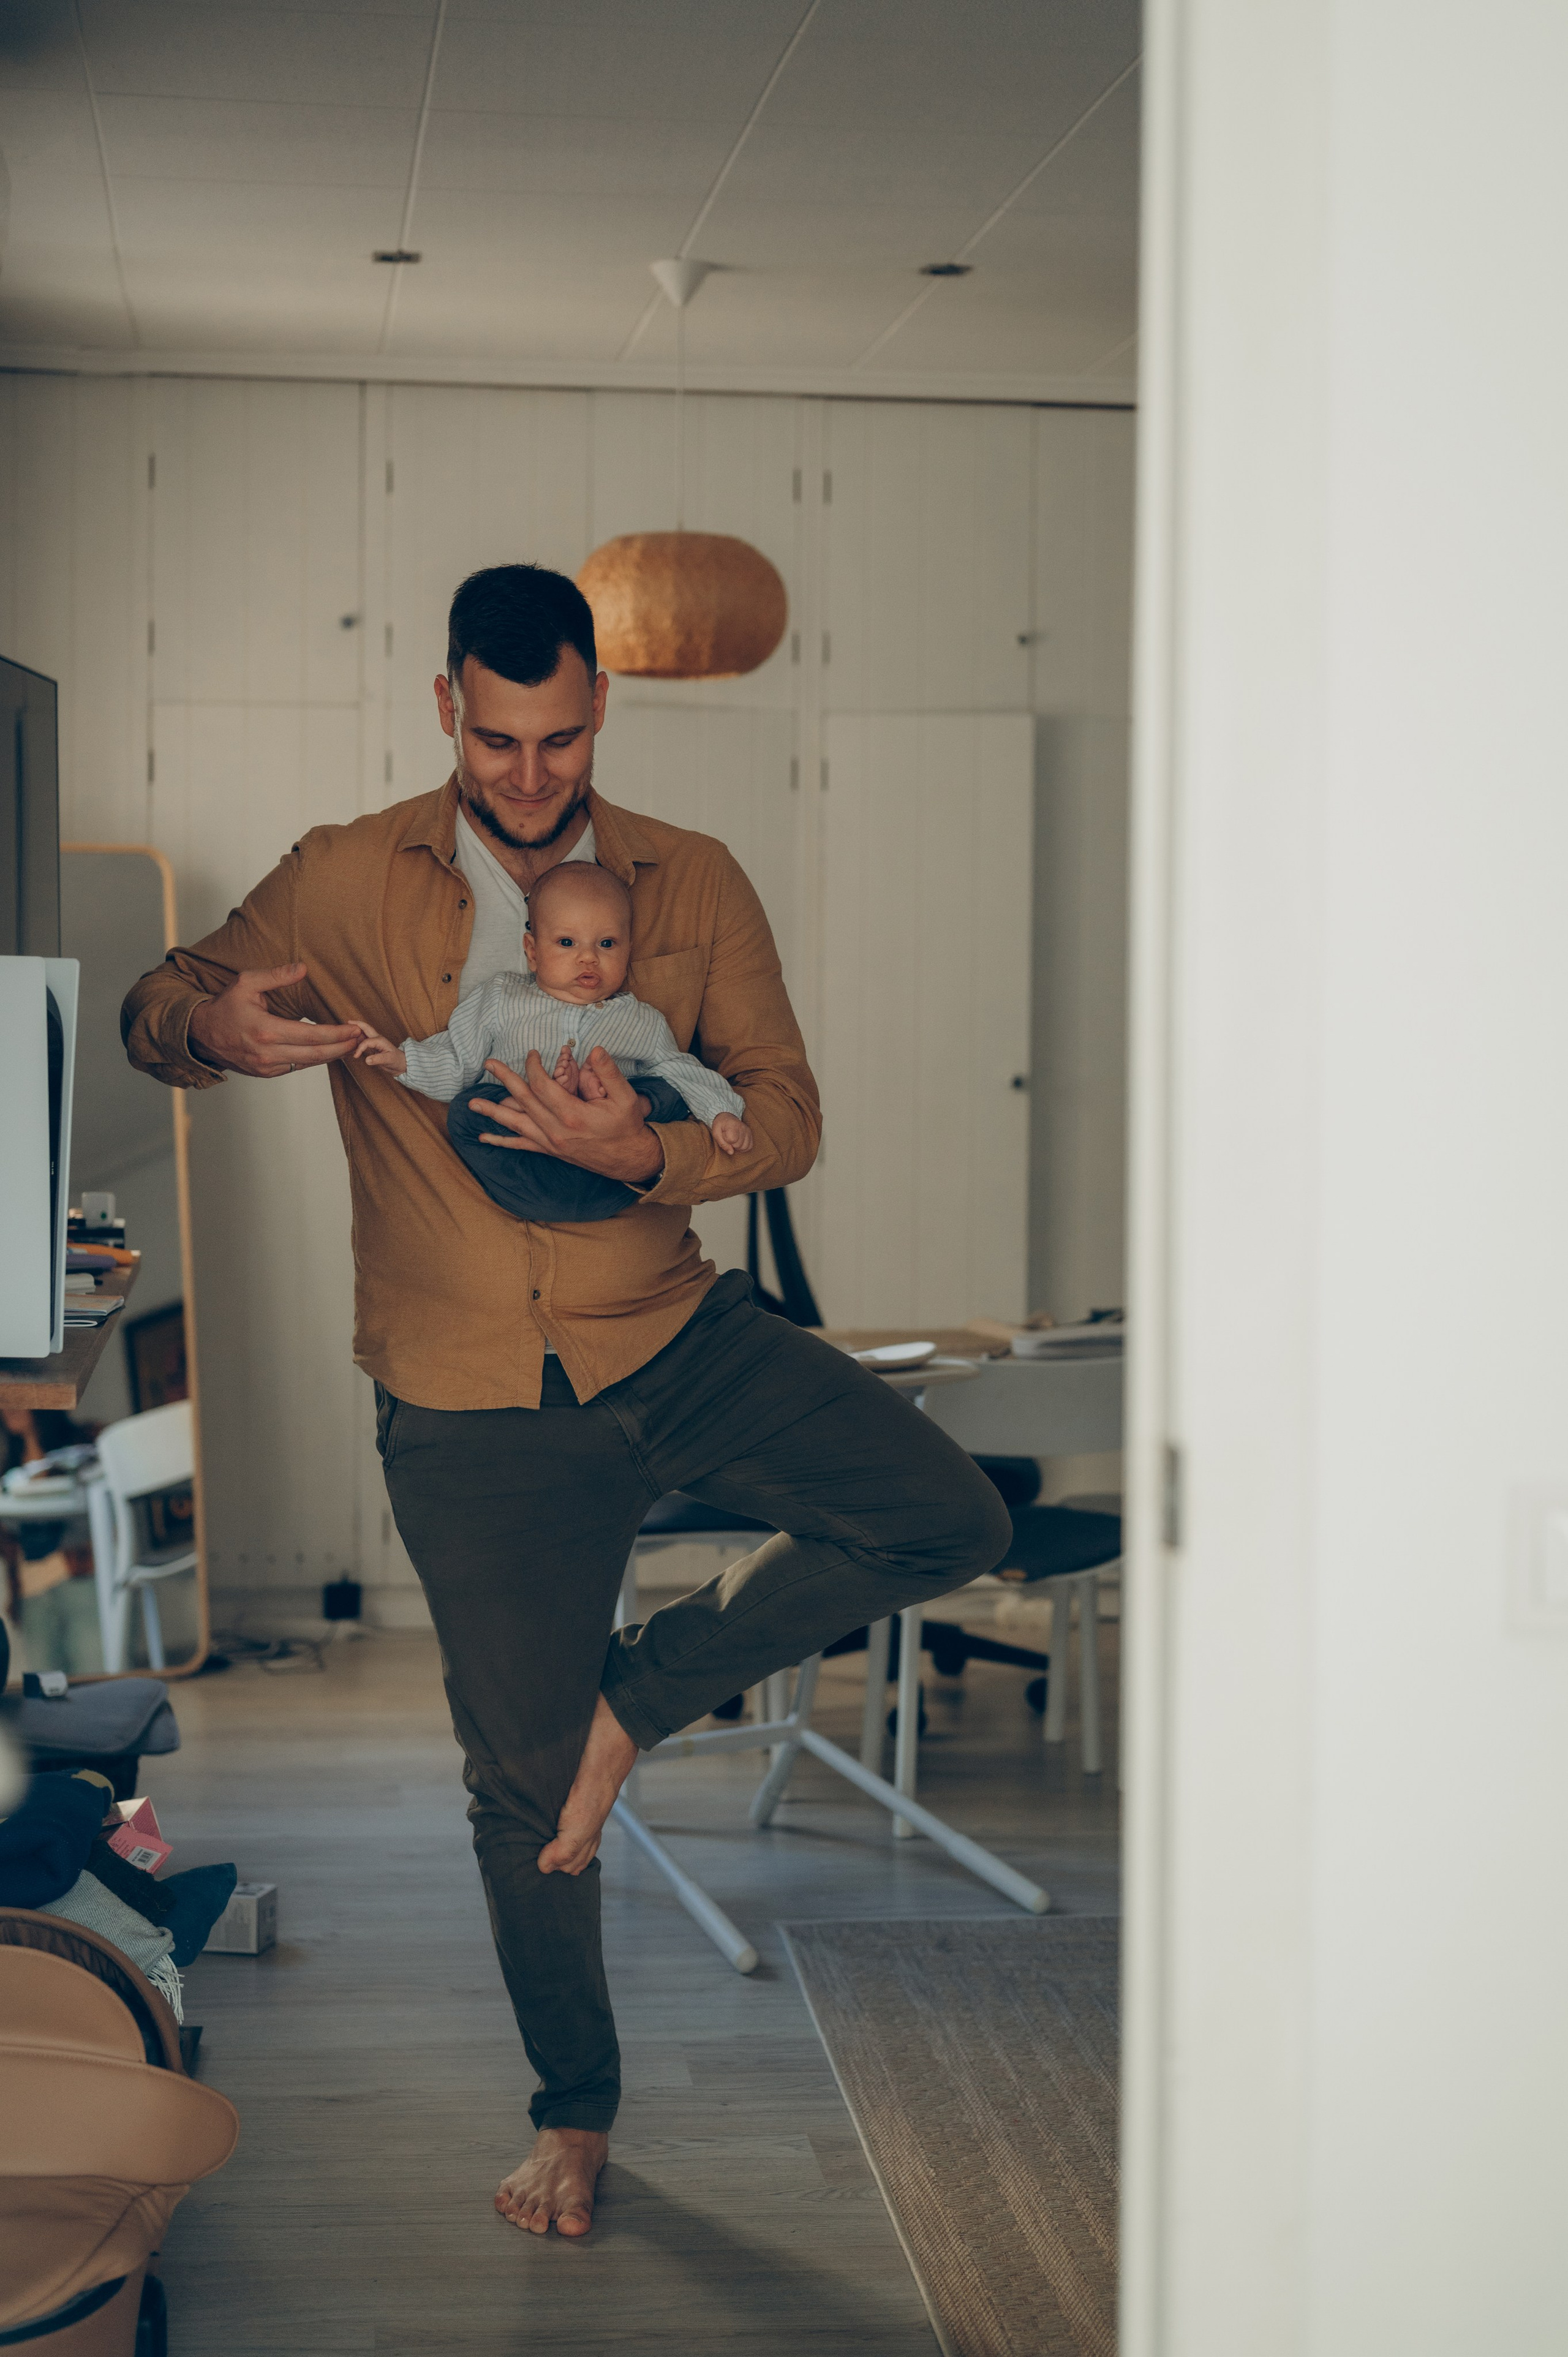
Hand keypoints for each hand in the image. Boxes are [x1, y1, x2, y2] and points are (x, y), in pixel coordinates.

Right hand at [187, 962, 362, 1078]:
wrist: (201, 1035)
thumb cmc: (225, 1006)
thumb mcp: (246, 983)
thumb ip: (276, 976)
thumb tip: (303, 968)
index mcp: (265, 1030)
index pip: (312, 1036)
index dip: (337, 1034)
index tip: (355, 1028)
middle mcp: (267, 1053)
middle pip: (316, 1055)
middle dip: (342, 1047)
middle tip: (361, 1038)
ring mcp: (266, 1067)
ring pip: (308, 1064)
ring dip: (332, 1055)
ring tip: (351, 1044)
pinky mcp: (266, 1073)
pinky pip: (296, 1067)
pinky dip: (313, 1060)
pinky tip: (327, 1050)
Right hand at [353, 1025, 406, 1075]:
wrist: (401, 1064)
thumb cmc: (396, 1061)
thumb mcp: (388, 1060)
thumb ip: (377, 1059)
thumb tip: (367, 1060)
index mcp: (380, 1040)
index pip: (366, 1041)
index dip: (359, 1048)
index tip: (356, 1056)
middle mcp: (377, 1039)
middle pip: (366, 1028)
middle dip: (357, 1024)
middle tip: (348, 1021)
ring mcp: (375, 1042)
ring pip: (365, 1033)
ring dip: (357, 1031)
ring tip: (347, 1031)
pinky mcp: (374, 1047)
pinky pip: (365, 1040)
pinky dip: (358, 1039)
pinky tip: (353, 1041)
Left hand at [474, 1045, 663, 1184]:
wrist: (629, 1160)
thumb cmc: (627, 1126)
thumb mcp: (626, 1097)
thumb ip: (609, 1072)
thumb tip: (595, 1049)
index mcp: (572, 1115)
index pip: (542, 1085)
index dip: (533, 1067)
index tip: (531, 1054)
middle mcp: (556, 1130)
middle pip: (524, 1101)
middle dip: (505, 1080)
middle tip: (488, 1064)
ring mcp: (550, 1142)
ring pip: (515, 1124)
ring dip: (493, 1112)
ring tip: (472, 1104)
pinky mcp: (550, 1150)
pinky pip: (521, 1146)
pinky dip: (501, 1141)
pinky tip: (484, 1139)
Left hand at [711, 1112, 753, 1156]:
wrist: (726, 1118)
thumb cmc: (720, 1125)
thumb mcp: (716, 1133)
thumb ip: (722, 1143)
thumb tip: (731, 1152)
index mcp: (733, 1125)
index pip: (732, 1140)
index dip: (727, 1141)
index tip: (724, 1136)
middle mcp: (742, 1127)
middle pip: (739, 1145)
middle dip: (732, 1145)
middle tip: (728, 1139)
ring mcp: (747, 1130)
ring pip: (745, 1147)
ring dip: (738, 1147)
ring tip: (733, 1141)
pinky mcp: (750, 1134)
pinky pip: (750, 1146)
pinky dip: (744, 1147)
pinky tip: (739, 1143)